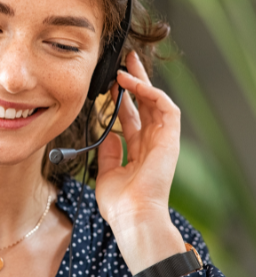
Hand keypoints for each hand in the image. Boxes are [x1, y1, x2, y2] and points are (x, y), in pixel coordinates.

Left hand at [94, 51, 185, 273]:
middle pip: (144, 104)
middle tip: (124, 61)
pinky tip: (132, 83)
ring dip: (142, 82)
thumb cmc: (119, 202)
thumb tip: (106, 133)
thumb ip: (109, 151)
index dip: (121, 98)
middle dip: (135, 81)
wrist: (132, 216)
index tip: (109, 83)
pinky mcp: (170, 139)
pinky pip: (164, 108)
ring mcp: (162, 140)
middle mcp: (152, 142)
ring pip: (156, 101)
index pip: (131, 116)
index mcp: (138, 150)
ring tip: (126, 66)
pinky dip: (149, 92)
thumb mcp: (107, 171)